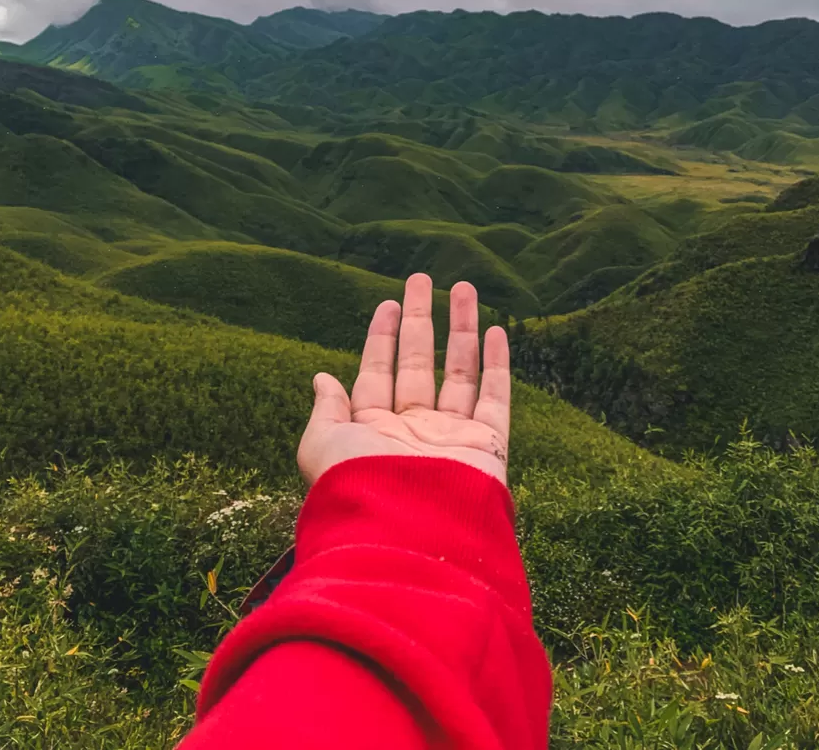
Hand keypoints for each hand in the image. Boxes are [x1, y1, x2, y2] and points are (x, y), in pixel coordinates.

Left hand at [297, 273, 510, 487]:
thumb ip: (326, 411)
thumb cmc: (360, 492)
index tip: (388, 302)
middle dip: (420, 320)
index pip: (378, 372)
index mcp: (374, 431)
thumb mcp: (323, 447)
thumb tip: (321, 377)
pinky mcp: (486, 445)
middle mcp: (413, 431)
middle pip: (419, 362)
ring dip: (462, 328)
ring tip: (464, 287)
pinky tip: (495, 330)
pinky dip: (497, 363)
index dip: (382, 336)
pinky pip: (495, 396)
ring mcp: (451, 436)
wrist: (410, 540)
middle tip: (422, 278)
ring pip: (459, 371)